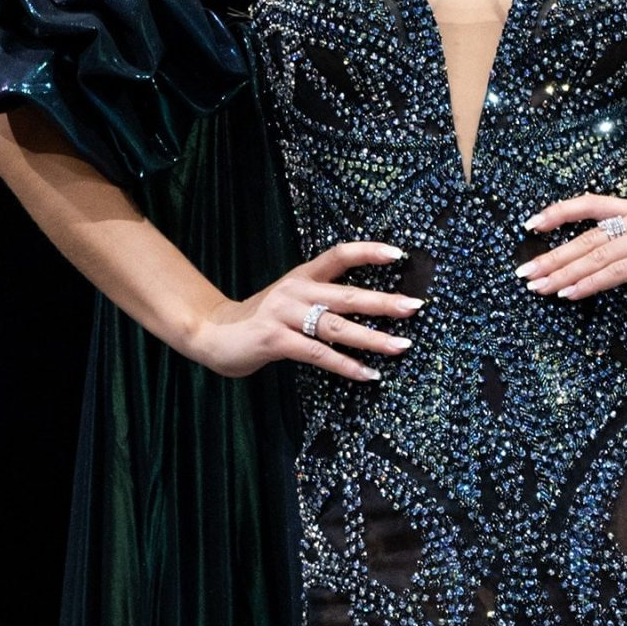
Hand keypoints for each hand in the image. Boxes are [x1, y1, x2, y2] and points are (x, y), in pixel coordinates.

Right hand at [189, 241, 420, 382]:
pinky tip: (368, 373)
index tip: (399, 254)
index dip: (369, 252)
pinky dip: (346, 365)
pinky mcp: (276, 340)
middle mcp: (295, 290)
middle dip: (385, 302)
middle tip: (415, 306)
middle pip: (347, 294)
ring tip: (401, 346)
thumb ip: (320, 300)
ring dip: (373, 338)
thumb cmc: (259, 320)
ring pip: (337, 326)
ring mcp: (284, 314)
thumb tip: (365, 311)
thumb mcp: (289, 300)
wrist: (212, 332)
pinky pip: (318, 354)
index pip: (339, 255)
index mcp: (302, 277)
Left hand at [518, 197, 626, 303]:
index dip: (558, 213)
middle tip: (524, 273)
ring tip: (539, 287)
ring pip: (595, 256)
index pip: (590, 205)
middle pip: (585, 238)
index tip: (531, 224)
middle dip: (551, 257)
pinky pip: (615, 273)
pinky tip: (570, 293)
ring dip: (563, 274)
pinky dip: (589, 284)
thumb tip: (602, 264)